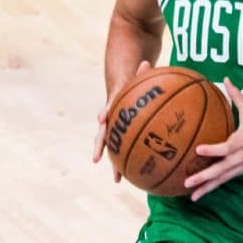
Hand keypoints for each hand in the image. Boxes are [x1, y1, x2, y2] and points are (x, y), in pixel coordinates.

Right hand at [92, 60, 152, 182]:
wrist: (122, 86)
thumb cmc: (132, 81)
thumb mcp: (135, 76)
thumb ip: (140, 72)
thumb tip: (147, 63)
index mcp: (113, 105)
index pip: (107, 108)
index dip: (104, 113)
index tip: (100, 120)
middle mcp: (110, 120)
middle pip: (103, 135)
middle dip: (100, 147)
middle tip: (96, 160)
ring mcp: (114, 129)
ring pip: (113, 148)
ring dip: (115, 163)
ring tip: (117, 180)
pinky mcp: (121, 136)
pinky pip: (126, 150)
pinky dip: (131, 162)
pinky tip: (139, 176)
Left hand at [184, 78, 242, 201]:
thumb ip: (236, 96)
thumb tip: (226, 79)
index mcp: (240, 142)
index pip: (225, 148)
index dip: (212, 149)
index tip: (199, 150)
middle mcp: (238, 158)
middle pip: (219, 170)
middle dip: (203, 177)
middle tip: (187, 182)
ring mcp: (239, 167)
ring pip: (220, 180)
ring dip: (206, 188)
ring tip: (192, 196)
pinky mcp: (239, 172)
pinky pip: (223, 181)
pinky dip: (212, 188)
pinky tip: (199, 194)